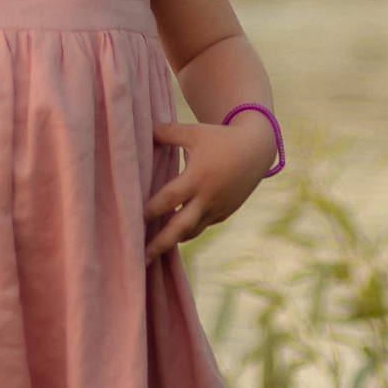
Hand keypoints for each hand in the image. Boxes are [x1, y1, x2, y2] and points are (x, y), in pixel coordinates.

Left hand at [143, 111, 277, 263]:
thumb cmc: (220, 138)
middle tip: (142, 259)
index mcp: (197, 178)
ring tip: (152, 253)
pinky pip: (202, 226)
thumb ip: (167, 132)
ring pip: (191, 231)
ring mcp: (217, 209)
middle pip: (180, 227)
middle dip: (160, 243)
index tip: (131, 221)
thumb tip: (142, 129)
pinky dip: (187, 232)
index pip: (168, 199)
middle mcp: (207, 198)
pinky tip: (172, 236)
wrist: (256, 150)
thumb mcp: (194, 132)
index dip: (150, 211)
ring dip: (172, 241)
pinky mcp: (224, 214)